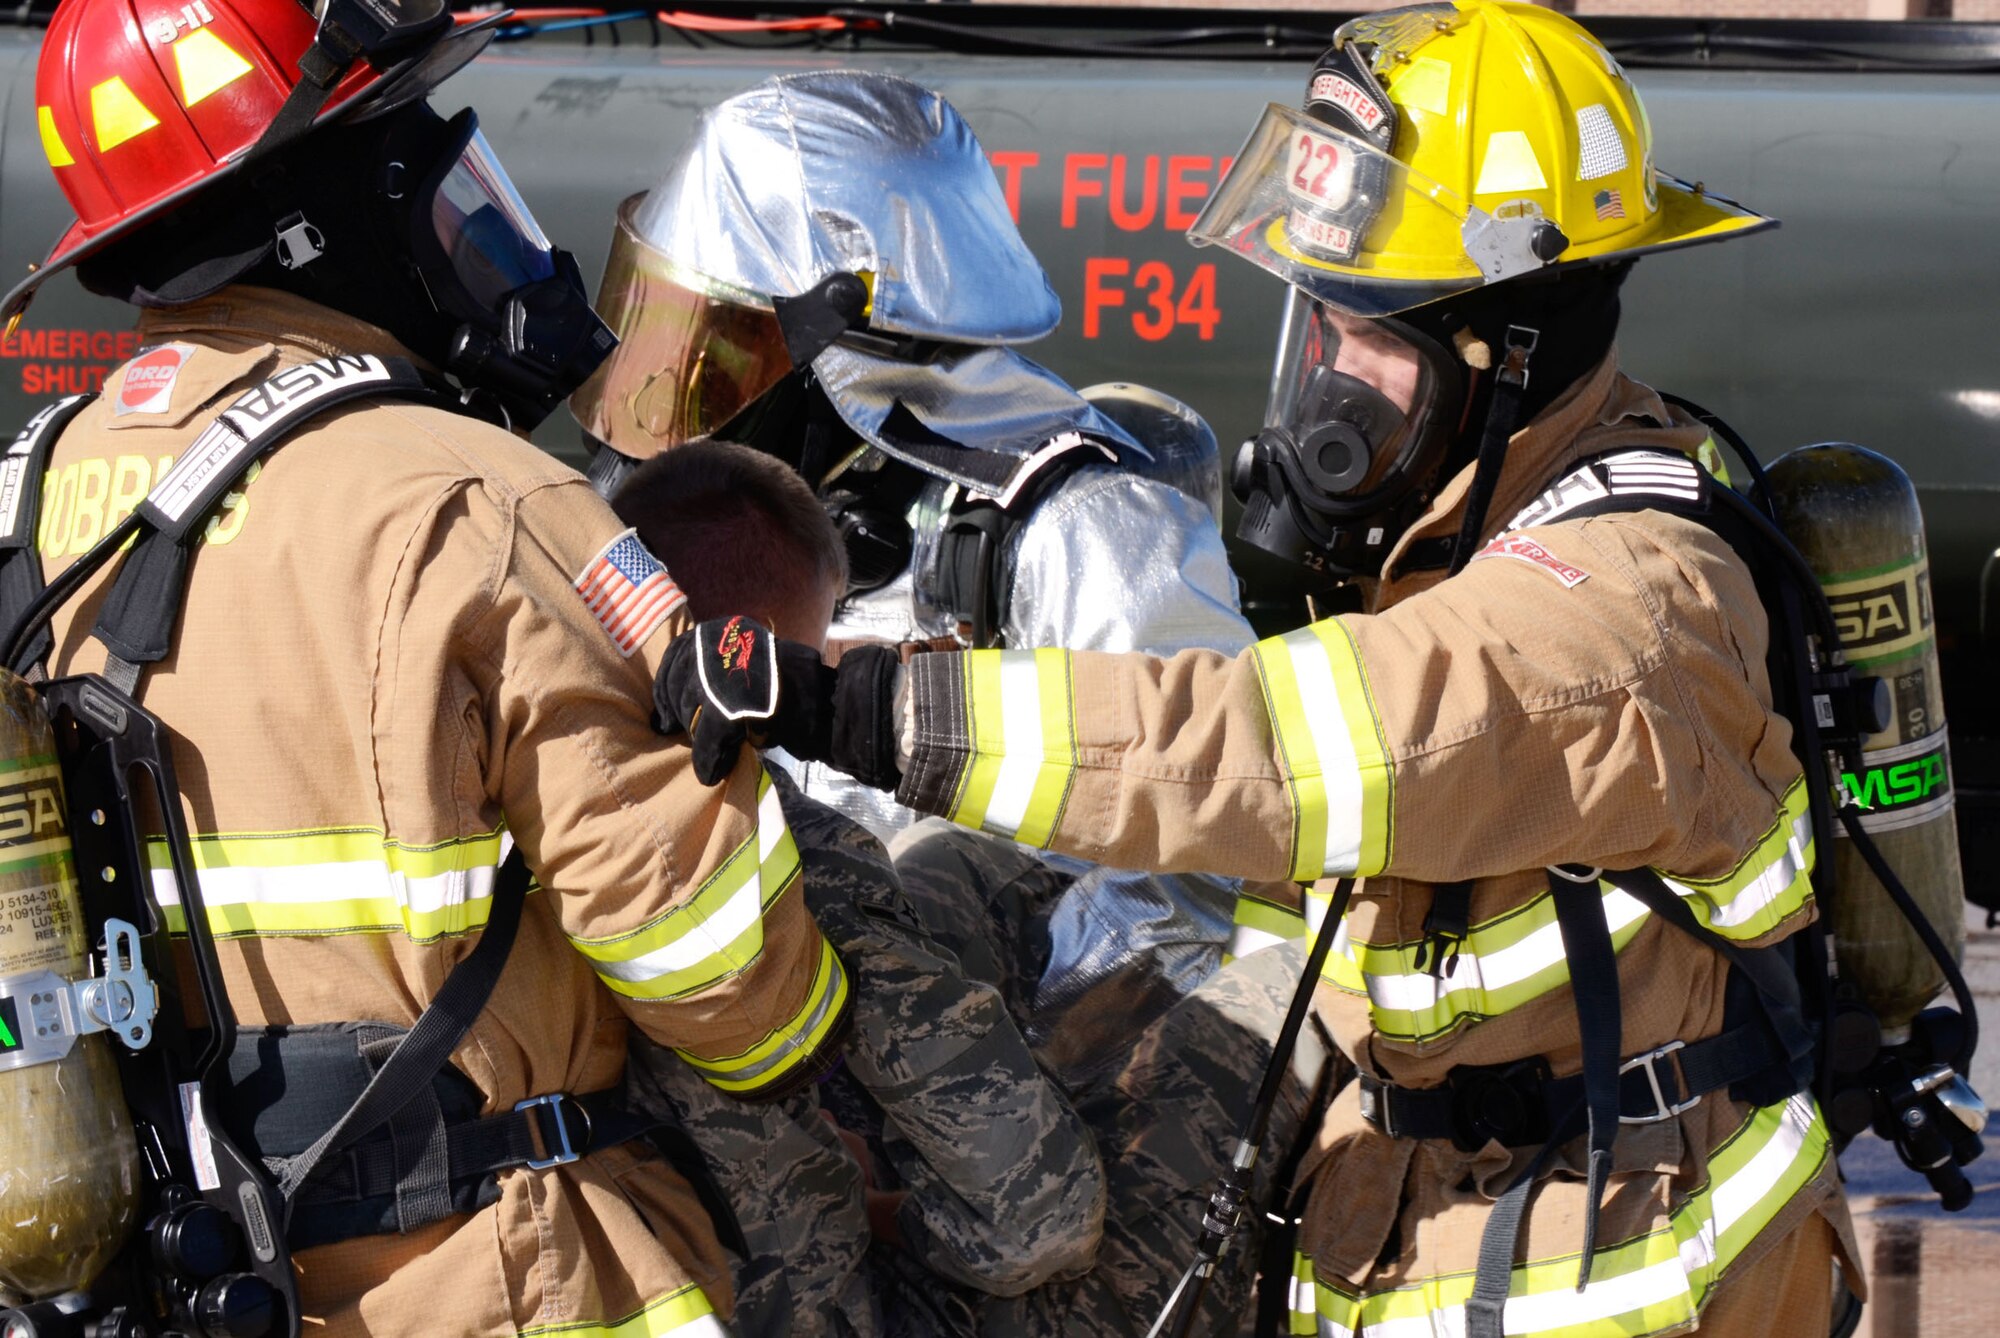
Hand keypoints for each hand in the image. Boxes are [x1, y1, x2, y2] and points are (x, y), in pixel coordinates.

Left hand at [654, 616, 902, 788]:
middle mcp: (718, 643)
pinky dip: (708, 760)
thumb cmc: (792, 689)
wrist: (829, 704)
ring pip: (689, 711)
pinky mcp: (728, 709)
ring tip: (709, 754)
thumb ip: (718, 676)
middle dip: (679, 713)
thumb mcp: (748, 668)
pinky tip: (712, 772)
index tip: (665, 715)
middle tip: (685, 733)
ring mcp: (722, 674)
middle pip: (677, 683)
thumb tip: (684, 694)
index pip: (676, 655)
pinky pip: (707, 740)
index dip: (666, 688)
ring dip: (696, 738)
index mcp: (722, 630)